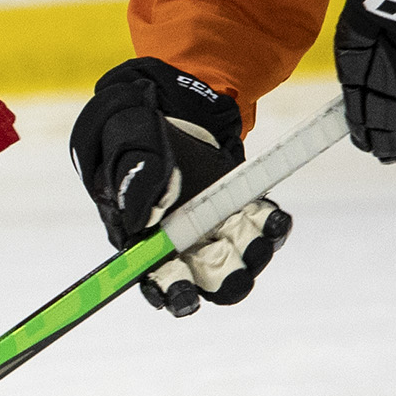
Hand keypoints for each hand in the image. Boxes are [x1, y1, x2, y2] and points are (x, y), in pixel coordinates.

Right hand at [70, 57, 288, 314]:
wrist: (167, 100)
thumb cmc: (130, 124)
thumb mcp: (121, 140)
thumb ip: (130, 177)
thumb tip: (142, 222)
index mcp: (137, 235)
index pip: (151, 278)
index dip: (168, 292)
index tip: (184, 295)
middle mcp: (176, 241)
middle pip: (202, 283)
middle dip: (221, 277)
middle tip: (230, 253)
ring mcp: (210, 228)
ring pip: (238, 262)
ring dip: (252, 251)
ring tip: (257, 221)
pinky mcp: (238, 210)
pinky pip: (262, 231)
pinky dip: (273, 227)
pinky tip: (274, 213)